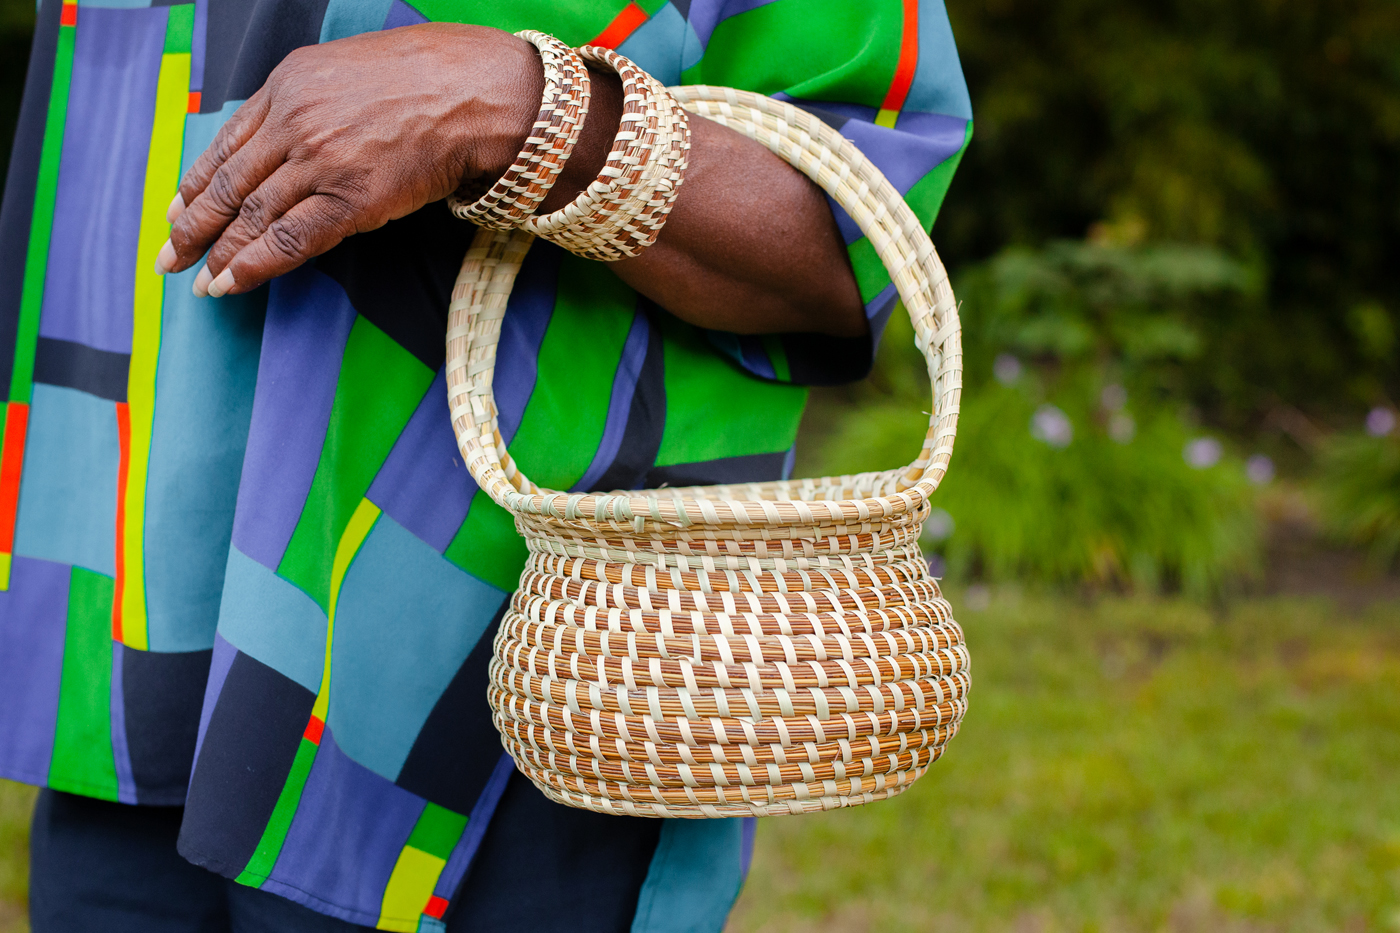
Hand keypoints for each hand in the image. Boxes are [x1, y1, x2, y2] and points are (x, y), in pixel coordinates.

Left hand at [154, 23, 543, 295]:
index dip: (197, 185)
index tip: (178, 210)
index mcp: (287, 85)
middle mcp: (293, 122)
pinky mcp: (350, 200)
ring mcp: (320, 162)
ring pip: (252, 216)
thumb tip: (291, 140)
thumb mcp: (348, 70)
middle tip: (169, 256)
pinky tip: (231, 283)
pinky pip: (289, 240)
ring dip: (219, 254)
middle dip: (192, 227)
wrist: (474, 93)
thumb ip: (310, 101)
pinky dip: (254, 265)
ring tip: (199, 281)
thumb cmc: (426, 79)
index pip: (226, 144)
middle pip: (228, 184)